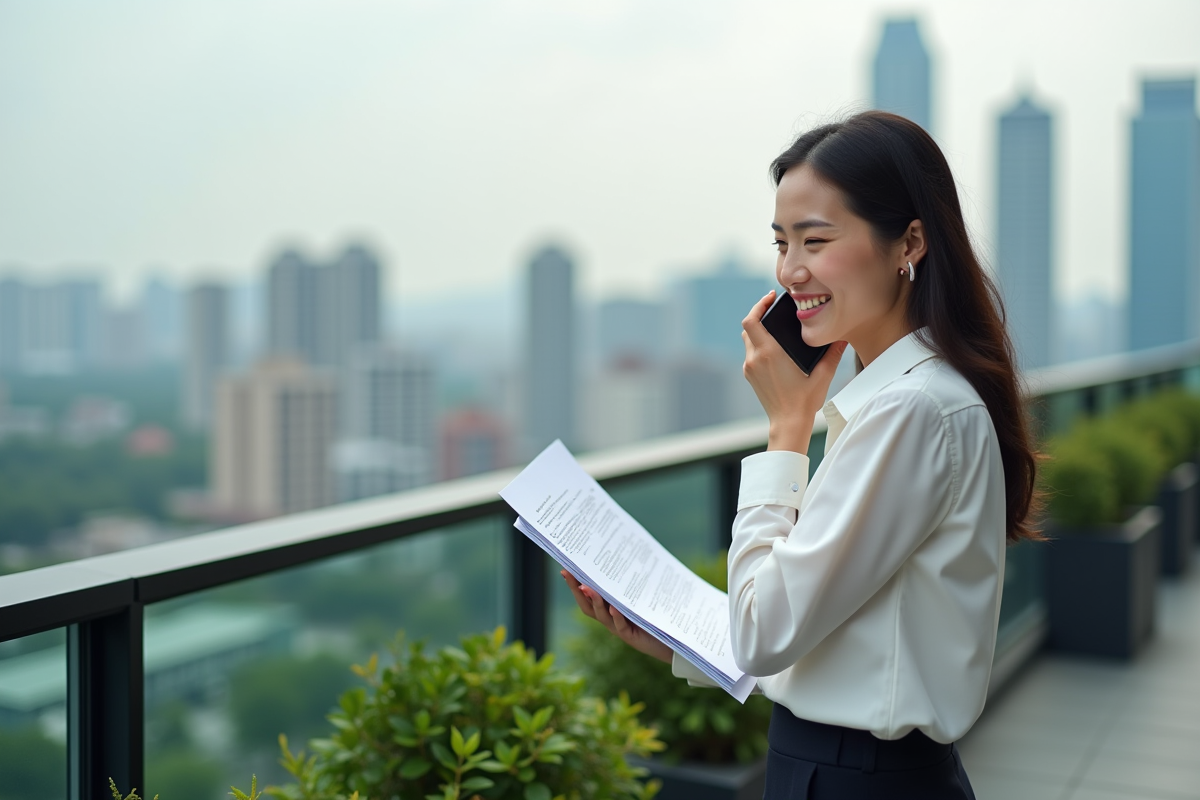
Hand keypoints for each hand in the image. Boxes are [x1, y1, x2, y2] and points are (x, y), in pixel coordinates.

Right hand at [561, 569, 672, 663]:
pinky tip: (613, 607)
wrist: (669, 640)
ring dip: (594, 601)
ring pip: (601, 615)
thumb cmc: (653, 616)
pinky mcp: (630, 636)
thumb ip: (627, 585)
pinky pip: (620, 625)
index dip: (574, 585)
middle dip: (577, 590)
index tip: (565, 570)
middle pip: (587, 606)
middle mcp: (610, 619)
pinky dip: (616, 616)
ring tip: (588, 587)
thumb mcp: (638, 597)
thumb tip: (621, 559)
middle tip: (570, 574)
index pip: (586, 597)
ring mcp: (618, 628)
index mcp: (608, 609)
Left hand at [741, 290, 847, 452]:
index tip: (770, 297)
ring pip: (748, 340)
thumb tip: (843, 335)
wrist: (788, 423)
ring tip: (775, 327)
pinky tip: (775, 347)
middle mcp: (755, 359)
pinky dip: (759, 345)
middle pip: (748, 327)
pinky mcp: (750, 376)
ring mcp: (750, 368)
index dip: (758, 305)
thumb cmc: (804, 401)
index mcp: (769, 353)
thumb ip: (833, 353)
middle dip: (759, 315)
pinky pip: (751, 353)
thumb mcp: (823, 374)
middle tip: (774, 309)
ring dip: (758, 330)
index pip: (751, 321)